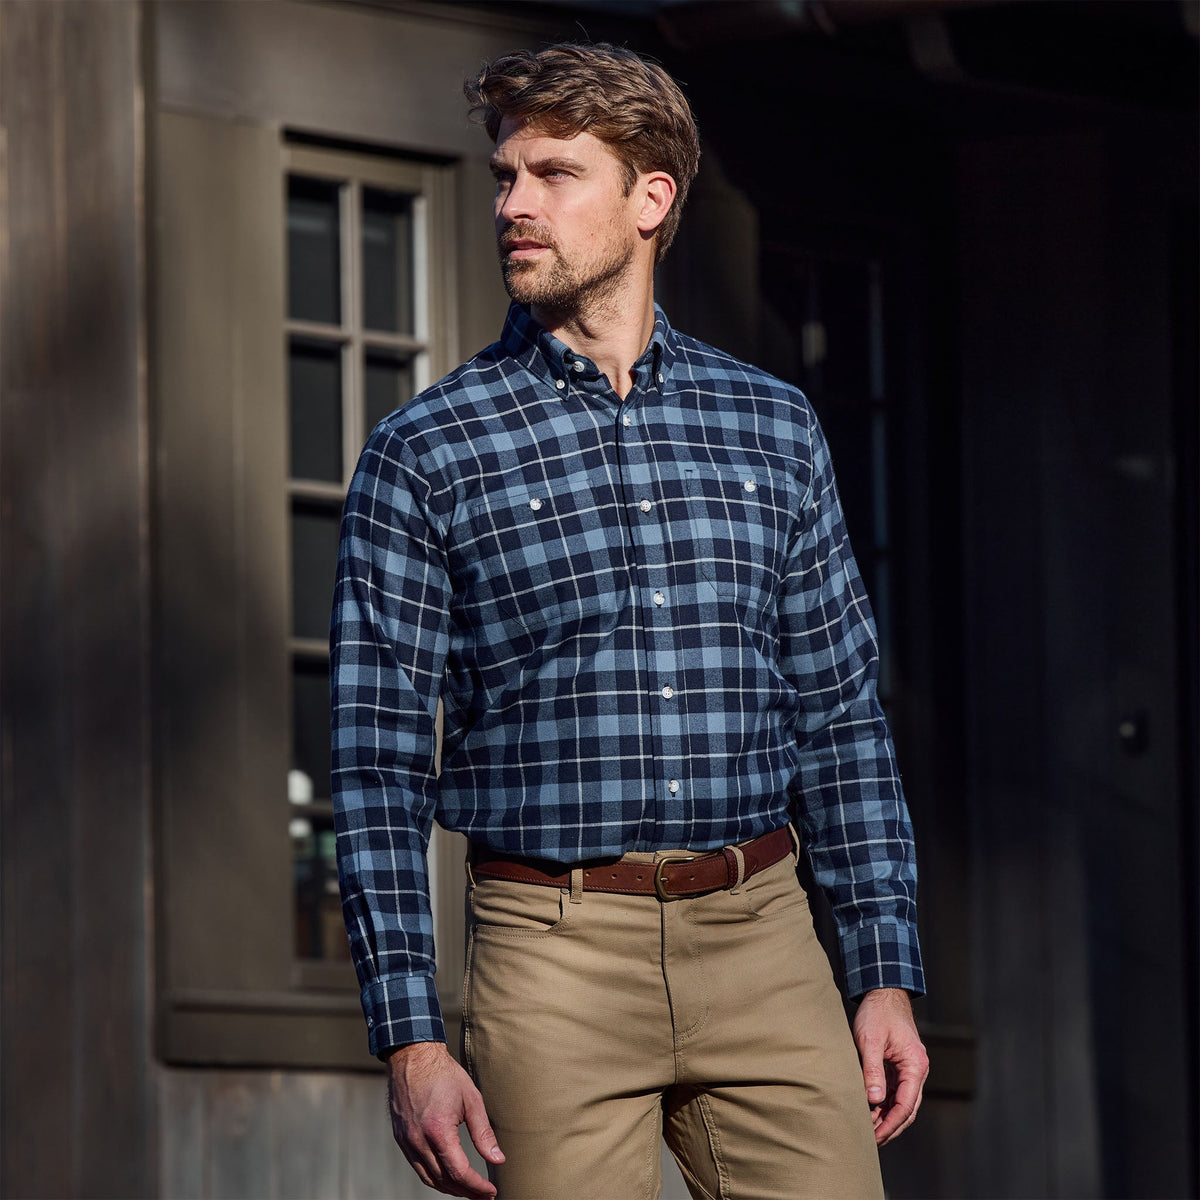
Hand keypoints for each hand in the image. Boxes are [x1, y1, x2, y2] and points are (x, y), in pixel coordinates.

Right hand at [386, 1041, 504, 1197]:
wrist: (413, 1057)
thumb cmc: (444, 1074)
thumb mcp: (471, 1098)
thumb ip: (483, 1132)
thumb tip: (498, 1159)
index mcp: (437, 1130)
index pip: (459, 1172)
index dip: (477, 1187)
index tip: (491, 1192)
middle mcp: (418, 1140)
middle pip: (443, 1181)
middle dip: (466, 1192)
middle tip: (484, 1195)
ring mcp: (406, 1141)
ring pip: (428, 1179)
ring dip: (450, 1189)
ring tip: (469, 1189)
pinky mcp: (400, 1139)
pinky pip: (418, 1167)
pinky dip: (434, 1177)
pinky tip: (448, 1175)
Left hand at [851, 987, 928, 1145]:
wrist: (883, 993)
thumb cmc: (877, 1013)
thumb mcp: (870, 1040)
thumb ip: (872, 1070)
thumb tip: (873, 1100)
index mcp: (915, 1065)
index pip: (906, 1104)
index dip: (891, 1123)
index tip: (875, 1136)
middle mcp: (917, 1070)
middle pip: (907, 1108)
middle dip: (890, 1126)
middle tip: (870, 1140)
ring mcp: (909, 1069)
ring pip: (901, 1102)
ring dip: (886, 1117)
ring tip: (867, 1129)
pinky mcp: (900, 1066)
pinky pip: (895, 1091)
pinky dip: (884, 1104)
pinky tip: (869, 1111)